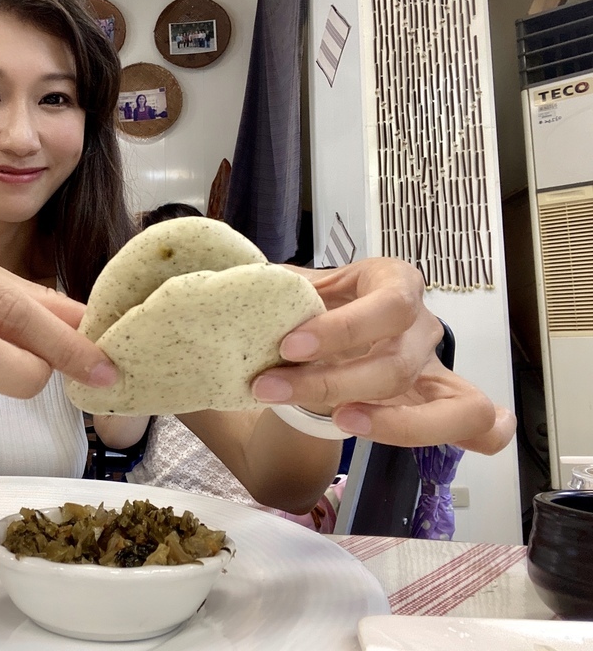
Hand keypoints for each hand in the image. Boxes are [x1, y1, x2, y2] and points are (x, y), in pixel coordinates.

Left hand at [250, 258, 512, 453]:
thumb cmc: (309, 307)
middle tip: (272, 390)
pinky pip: (482, 424)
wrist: (316, 333)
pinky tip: (451, 448)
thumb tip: (249, 293)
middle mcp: (421, 323)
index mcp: (392, 282)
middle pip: (398, 362)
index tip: (287, 347)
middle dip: (331, 383)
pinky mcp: (444, 404)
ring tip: (338, 423)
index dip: (342, 330)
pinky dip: (481, 437)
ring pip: (449, 403)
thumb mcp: (294, 288)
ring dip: (393, 423)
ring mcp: (438, 367)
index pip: (389, 304)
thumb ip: (278, 291)